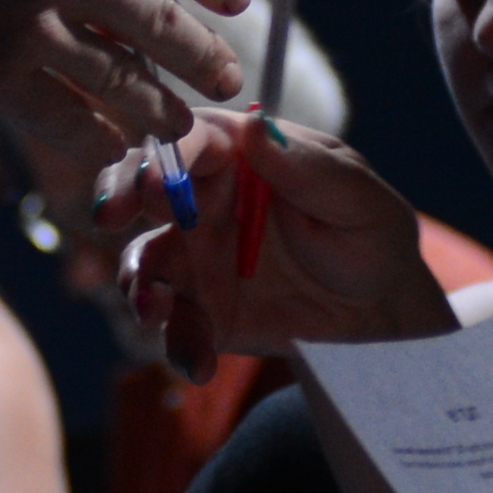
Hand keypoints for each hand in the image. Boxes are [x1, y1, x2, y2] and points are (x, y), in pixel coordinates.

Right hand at [100, 113, 448, 372]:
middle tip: (112, 218)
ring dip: (138, 282)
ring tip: (154, 309)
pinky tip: (199, 364)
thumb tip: (255, 128)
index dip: (167, 157)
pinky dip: (178, 344)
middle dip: (117, 197)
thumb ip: (307, 168)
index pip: (192, 141)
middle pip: (140, 186)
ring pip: (143, 260)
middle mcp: (203, 199)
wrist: (380, 312)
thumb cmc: (371, 234)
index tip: (157, 185)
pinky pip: (174, 325)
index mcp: (240, 154)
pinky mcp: (198, 310)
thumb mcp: (357, 199)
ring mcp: (195, 257)